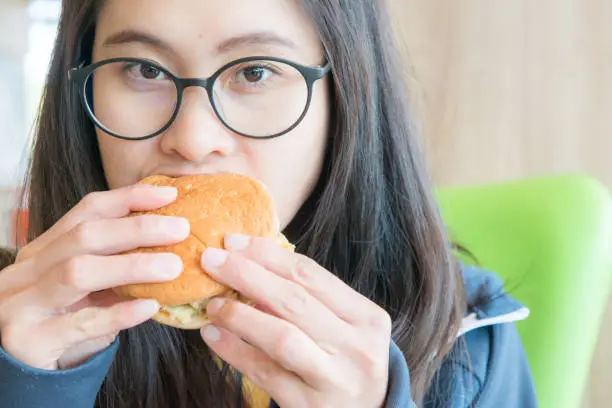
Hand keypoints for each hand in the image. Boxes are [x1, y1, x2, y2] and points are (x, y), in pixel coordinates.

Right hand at [0, 185, 189, 369]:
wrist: (23, 374)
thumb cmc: (65, 322)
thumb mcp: (88, 288)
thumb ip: (117, 264)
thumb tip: (173, 243)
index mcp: (45, 249)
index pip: (88, 210)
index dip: (129, 198)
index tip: (170, 195)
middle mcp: (28, 270)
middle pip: (84, 236)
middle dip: (137, 228)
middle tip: (181, 229)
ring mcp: (22, 303)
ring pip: (77, 272)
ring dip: (131, 266)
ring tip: (172, 267)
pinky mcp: (28, 339)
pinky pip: (80, 322)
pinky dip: (119, 313)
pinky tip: (150, 308)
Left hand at [200, 235, 391, 407]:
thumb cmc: (347, 361)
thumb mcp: (344, 327)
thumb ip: (309, 300)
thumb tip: (251, 268)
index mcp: (367, 317)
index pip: (311, 274)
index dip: (268, 255)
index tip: (234, 242)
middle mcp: (356, 346)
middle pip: (295, 300)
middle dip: (248, 275)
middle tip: (212, 260)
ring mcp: (333, 379)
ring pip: (281, 337)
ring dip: (240, 315)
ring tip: (212, 304)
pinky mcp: (308, 405)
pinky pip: (264, 373)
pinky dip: (234, 351)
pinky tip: (213, 335)